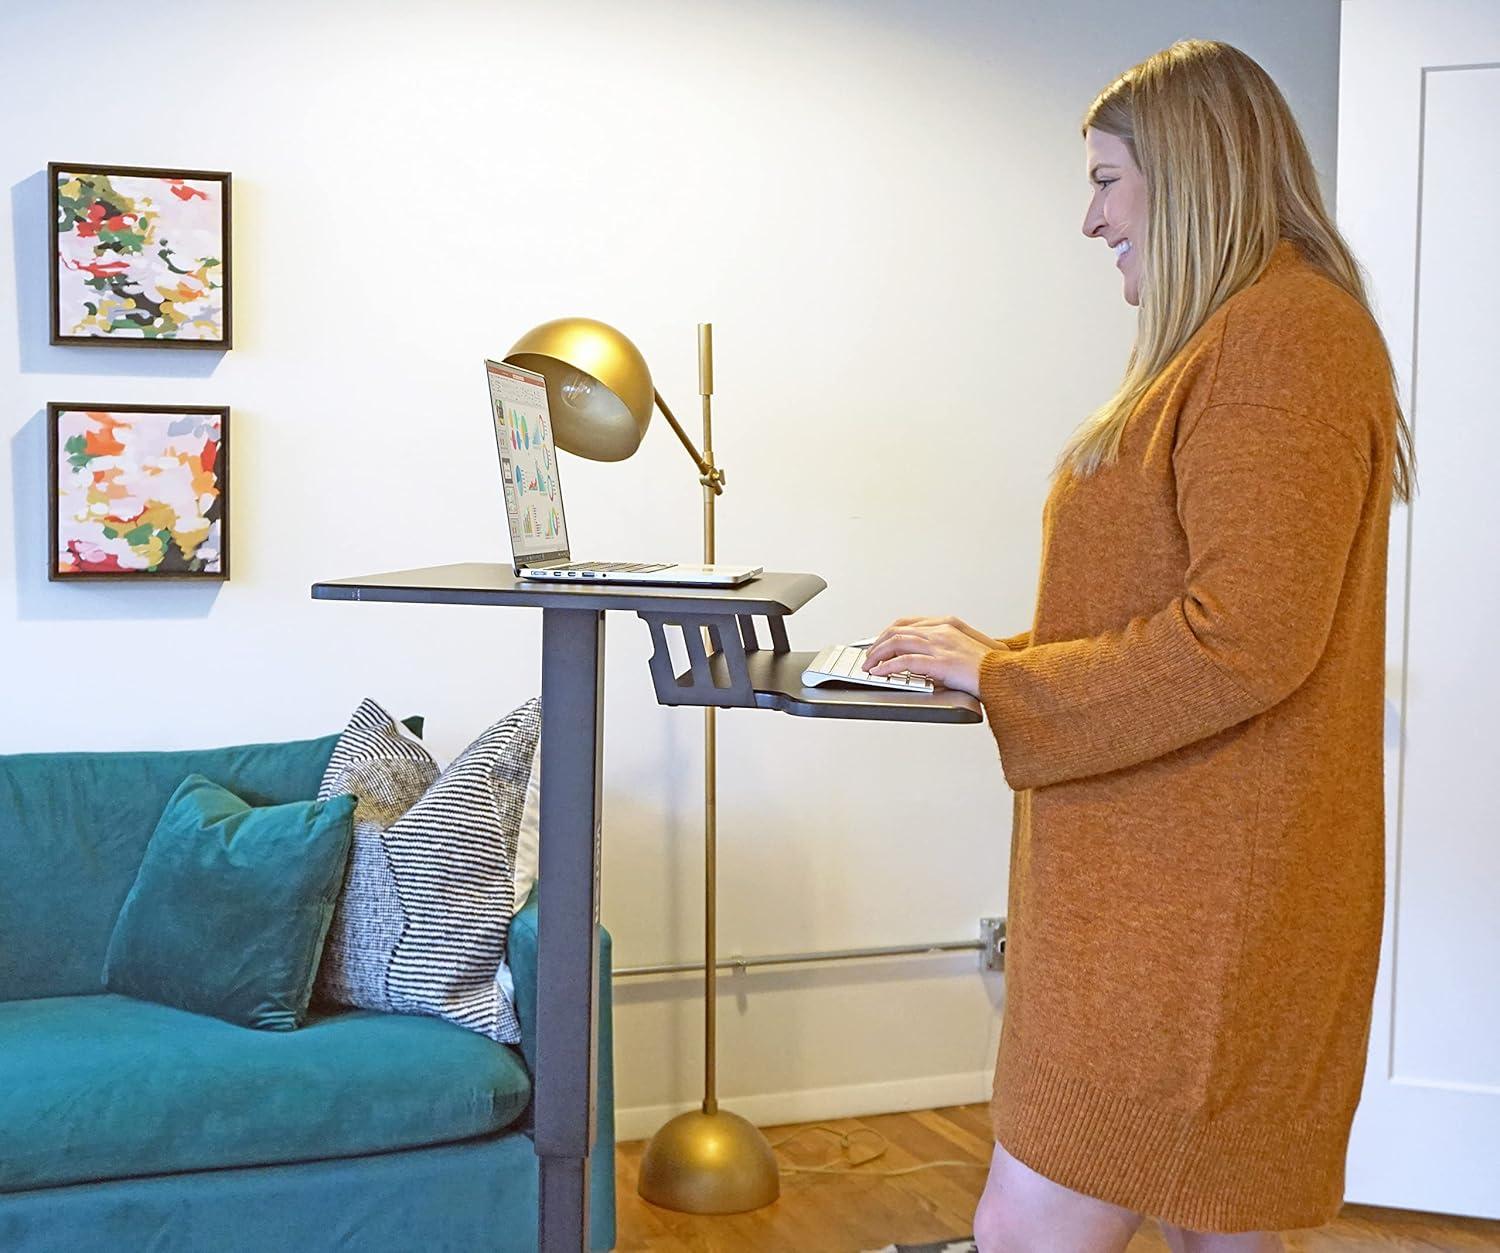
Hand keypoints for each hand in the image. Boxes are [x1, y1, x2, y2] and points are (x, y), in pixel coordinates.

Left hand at [862, 615, 995, 696]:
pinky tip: (880, 673)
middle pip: (897, 630)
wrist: (1005, 675)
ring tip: (869, 666)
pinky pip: (905, 661)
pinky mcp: (939, 662)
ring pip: (896, 642)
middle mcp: (941, 630)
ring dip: (877, 655)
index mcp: (946, 624)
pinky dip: (887, 667)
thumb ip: (941, 649)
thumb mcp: (962, 649)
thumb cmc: (988, 667)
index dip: (887, 633)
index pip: (907, 622)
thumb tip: (920, 661)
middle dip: (877, 644)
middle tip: (868, 657)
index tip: (878, 643)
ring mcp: (940, 645)